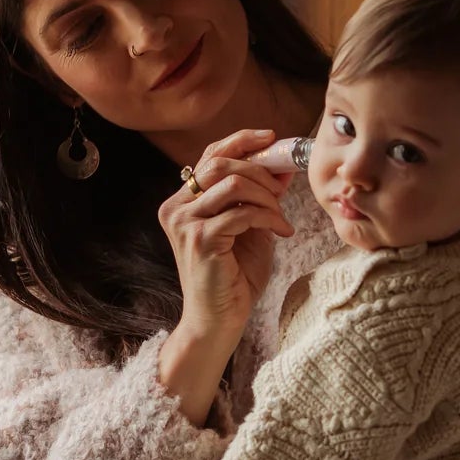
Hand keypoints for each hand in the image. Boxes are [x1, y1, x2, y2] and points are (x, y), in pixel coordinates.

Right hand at [158, 128, 293, 349]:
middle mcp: (176, 207)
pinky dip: (270, 217)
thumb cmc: (233, 277)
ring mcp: (185, 223)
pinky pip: (243, 212)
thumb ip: (259, 196)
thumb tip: (282, 166)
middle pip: (221, 163)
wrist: (218, 320)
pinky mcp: (201, 239)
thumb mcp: (249, 227)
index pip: (211, 156)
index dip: (242, 141)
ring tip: (281, 215)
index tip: (272, 138)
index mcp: (182, 201)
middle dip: (261, 170)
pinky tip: (282, 231)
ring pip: (233, 183)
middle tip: (283, 190)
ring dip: (267, 195)